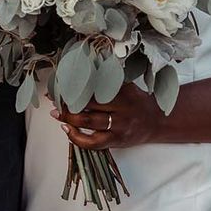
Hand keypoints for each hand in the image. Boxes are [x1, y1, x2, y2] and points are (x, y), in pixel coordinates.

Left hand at [50, 82, 164, 149]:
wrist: (157, 121)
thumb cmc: (137, 101)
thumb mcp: (127, 85)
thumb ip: (109, 78)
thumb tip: (85, 67)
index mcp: (122, 91)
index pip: (94, 87)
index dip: (75, 86)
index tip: (61, 83)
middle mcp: (121, 108)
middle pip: (89, 103)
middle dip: (68, 101)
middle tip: (54, 98)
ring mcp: (118, 126)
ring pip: (88, 121)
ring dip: (68, 117)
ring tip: (55, 113)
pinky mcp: (116, 141)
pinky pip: (93, 143)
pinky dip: (77, 137)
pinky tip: (67, 130)